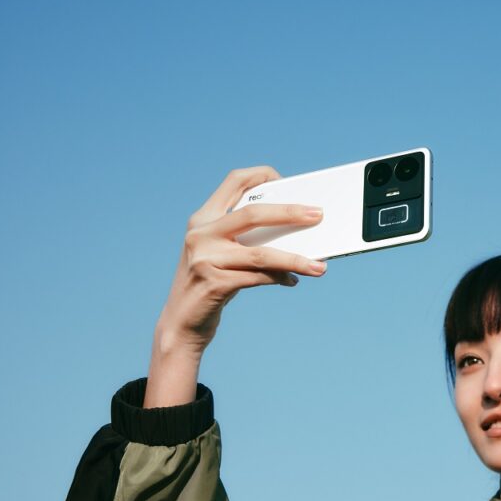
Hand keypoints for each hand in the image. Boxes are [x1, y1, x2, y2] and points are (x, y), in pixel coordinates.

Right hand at [145, 166, 325, 406]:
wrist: (180, 324)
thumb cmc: (211, 284)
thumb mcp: (221, 253)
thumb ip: (247, 238)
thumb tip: (296, 231)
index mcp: (203, 218)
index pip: (235, 181)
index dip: (262, 176)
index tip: (288, 183)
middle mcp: (200, 233)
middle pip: (254, 213)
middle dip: (290, 212)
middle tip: (318, 215)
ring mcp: (204, 258)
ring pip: (261, 253)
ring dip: (295, 259)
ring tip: (320, 267)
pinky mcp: (213, 284)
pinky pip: (258, 277)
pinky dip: (280, 278)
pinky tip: (292, 281)